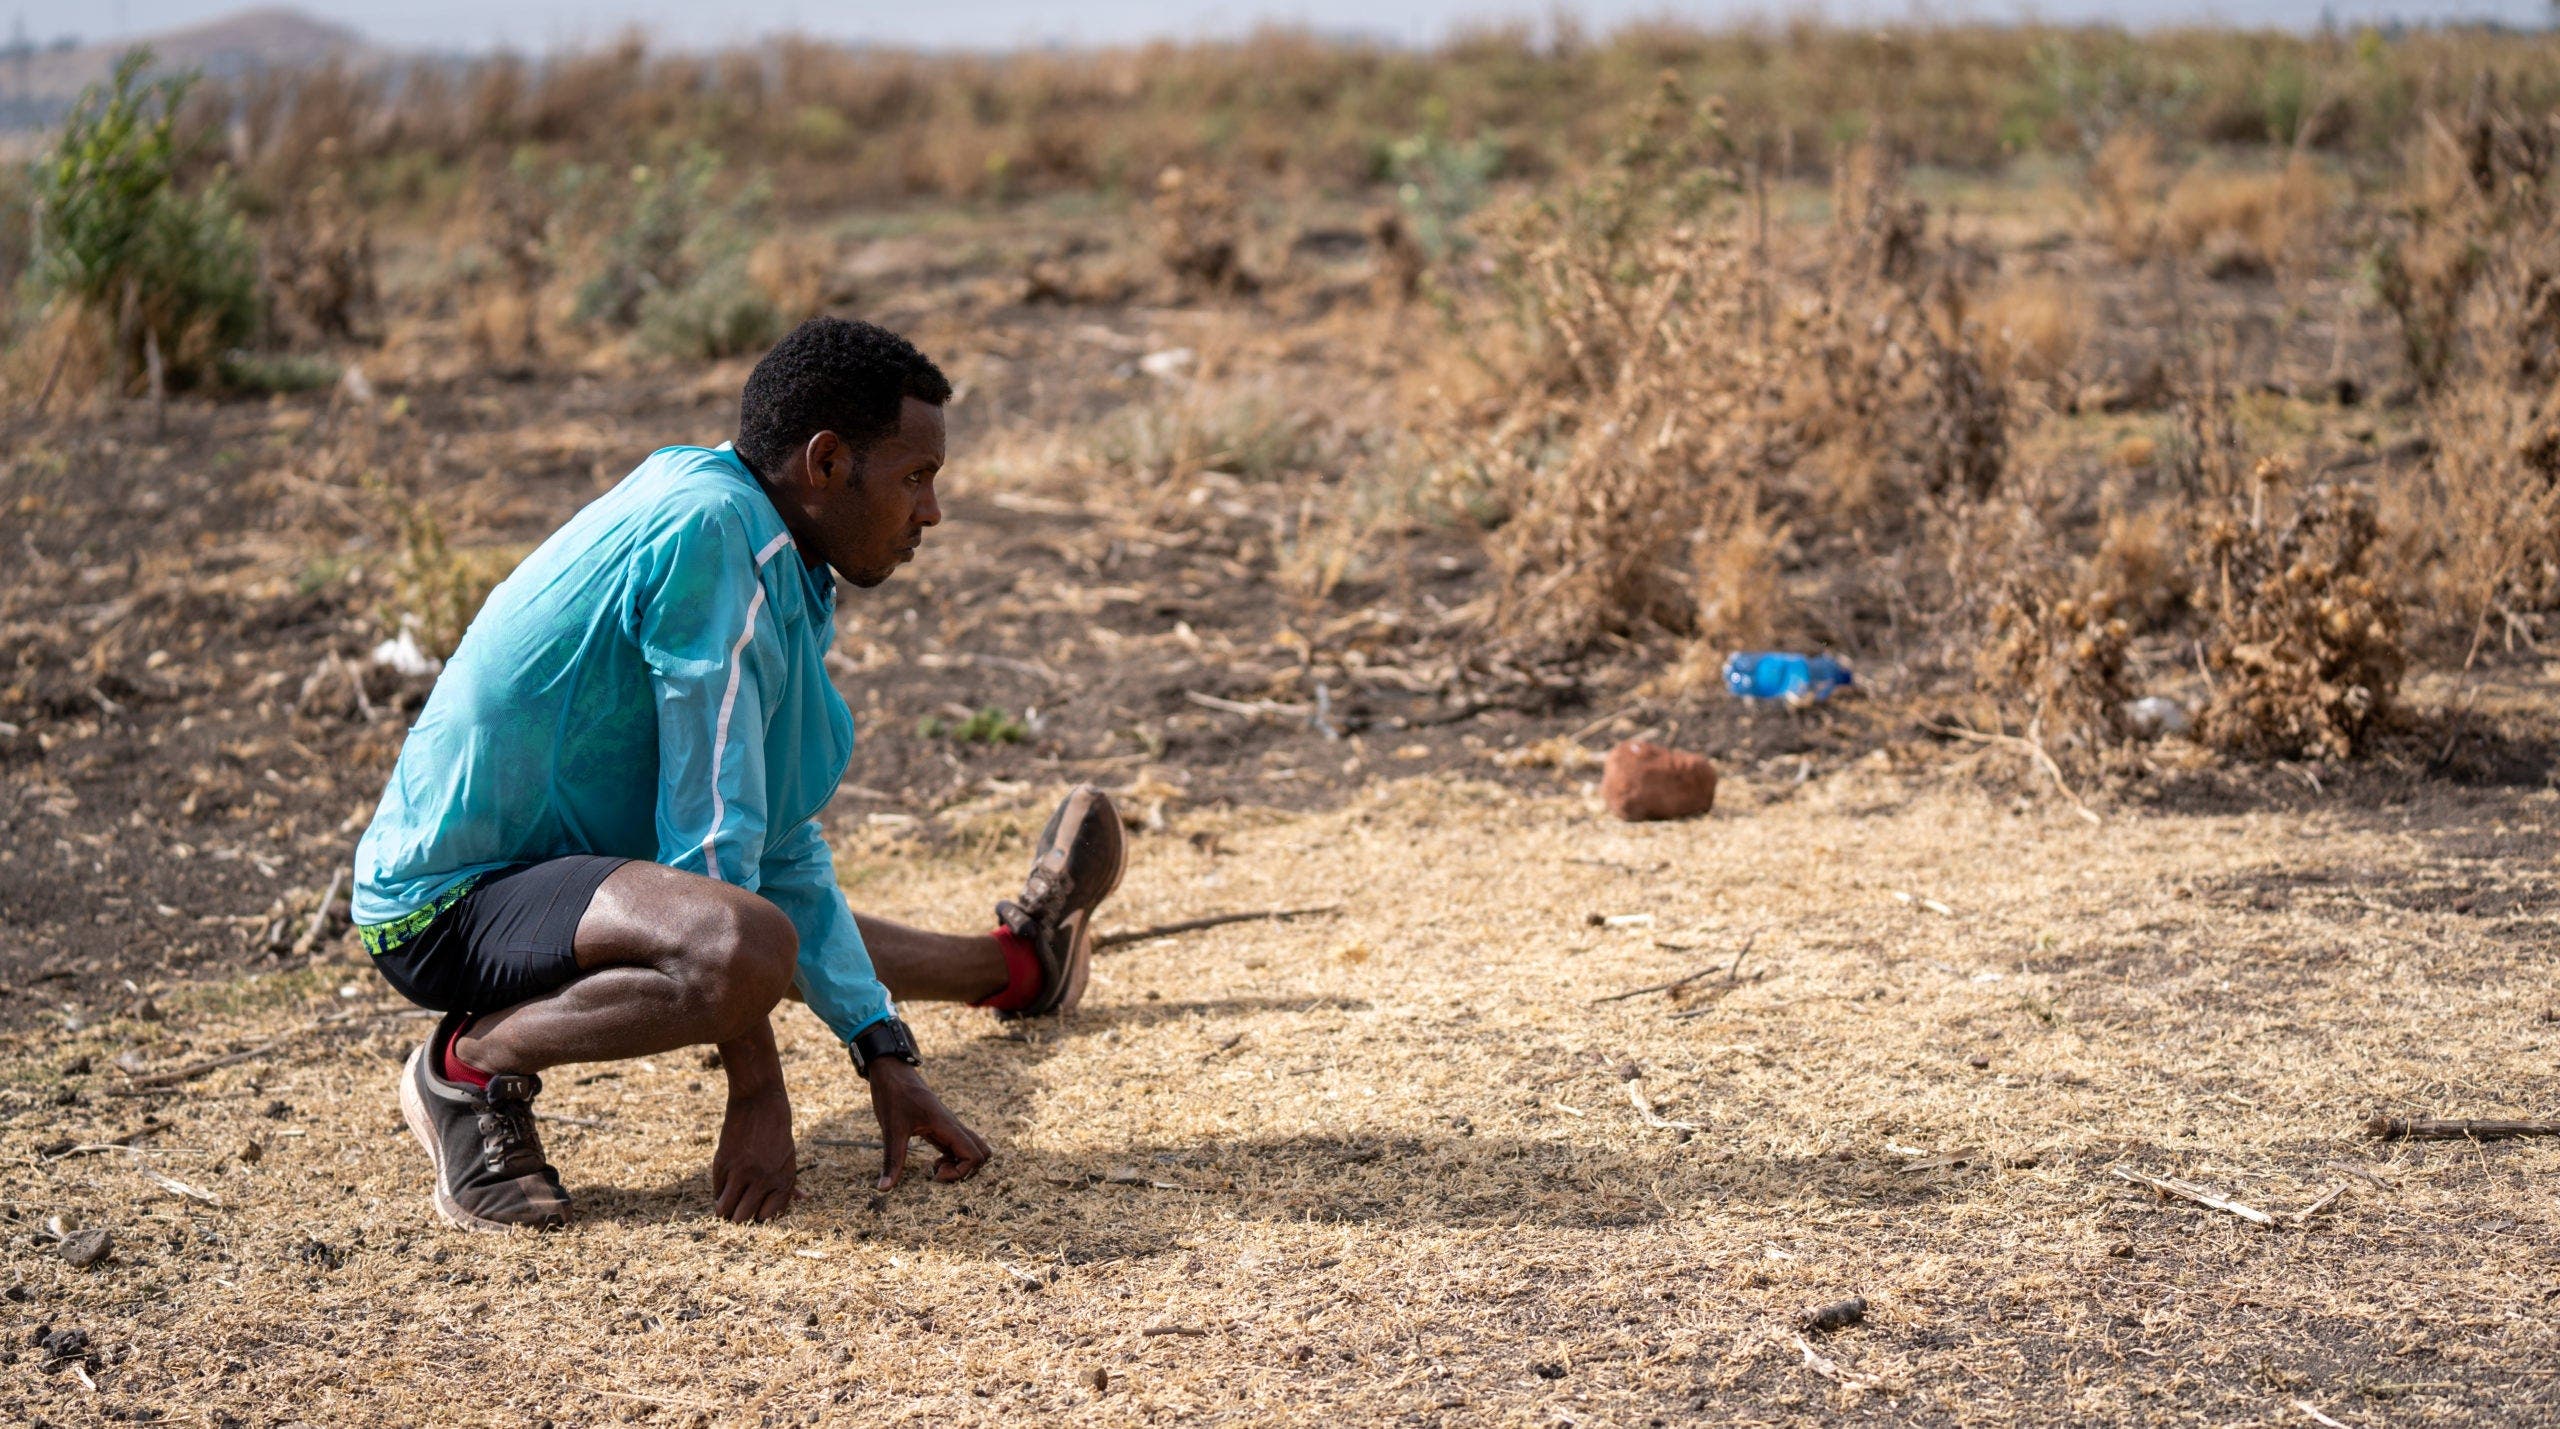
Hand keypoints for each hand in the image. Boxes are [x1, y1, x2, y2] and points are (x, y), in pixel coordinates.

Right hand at [711, 1083, 797, 1222]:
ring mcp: (741, 1172)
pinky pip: (716, 1192)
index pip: (769, 1216)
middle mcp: (763, 1179)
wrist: (759, 1099)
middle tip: (739, 1209)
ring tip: (728, 1204)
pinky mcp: (723, 1163)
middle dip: (740, 1216)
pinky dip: (719, 1193)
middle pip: (743, 1218)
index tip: (757, 1211)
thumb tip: (803, 1198)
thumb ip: (790, 1179)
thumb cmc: (777, 1128)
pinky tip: (725, 1185)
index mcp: (784, 1179)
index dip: (761, 1216)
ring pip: (725, 1211)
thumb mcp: (789, 1155)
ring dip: (725, 1210)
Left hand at [866, 1060, 990, 1190]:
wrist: (892, 1071)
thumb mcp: (891, 1130)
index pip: (974, 1155)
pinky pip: (960, 1145)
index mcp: (946, 1125)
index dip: (960, 1172)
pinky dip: (953, 1158)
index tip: (935, 1174)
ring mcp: (949, 1126)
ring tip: (936, 1167)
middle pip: (982, 1152)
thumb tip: (883, 1189)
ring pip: (973, 1148)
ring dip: (961, 1164)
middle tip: (939, 1173)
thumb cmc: (893, 1096)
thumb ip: (892, 1160)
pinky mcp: (942, 1126)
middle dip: (966, 1171)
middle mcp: (953, 1126)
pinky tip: (933, 1161)